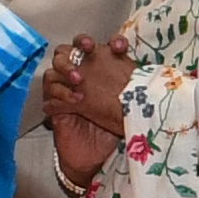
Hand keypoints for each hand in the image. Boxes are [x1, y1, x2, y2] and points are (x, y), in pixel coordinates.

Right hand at [38, 33, 130, 190]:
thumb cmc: (113, 128)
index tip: (119, 46)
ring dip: (65, 68)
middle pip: (68, 50)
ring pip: (54, 68)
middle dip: (77, 47)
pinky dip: (60, 93)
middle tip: (89, 52)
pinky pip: (49, 93)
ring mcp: (64, 91)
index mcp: (97, 70)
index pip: (97, 46)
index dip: (108, 42)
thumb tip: (149, 74)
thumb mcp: (125, 105)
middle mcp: (78, 76)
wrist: (97, 156)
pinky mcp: (55, 107)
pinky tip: (76, 99)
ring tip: (78, 79)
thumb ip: (130, 87)